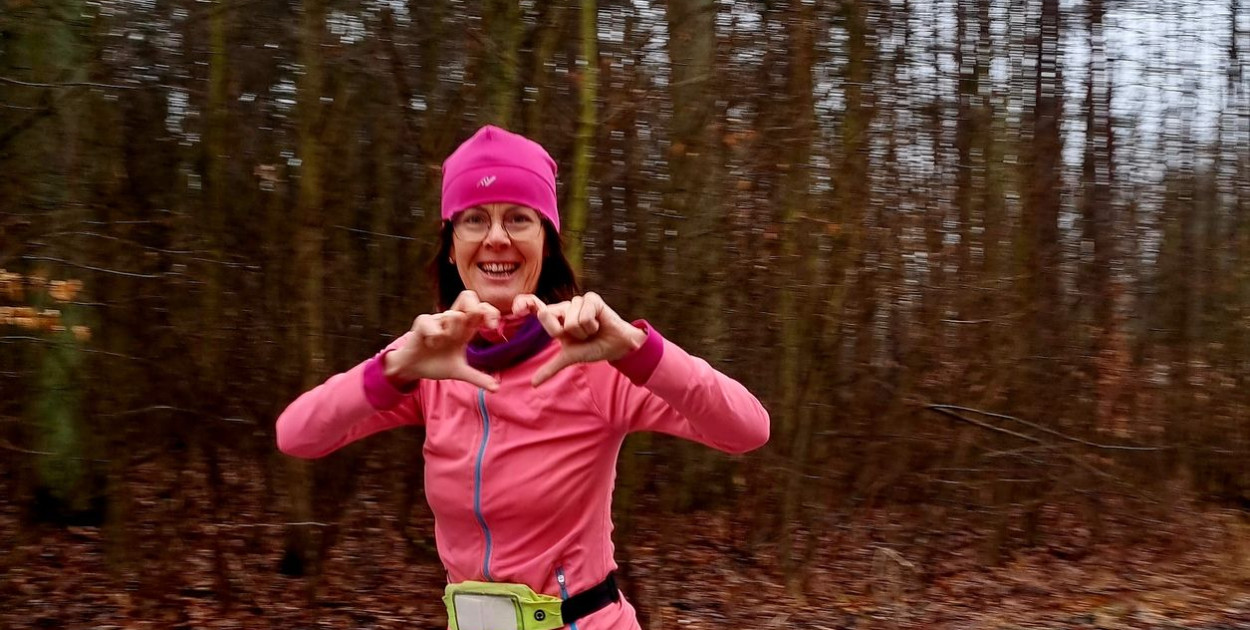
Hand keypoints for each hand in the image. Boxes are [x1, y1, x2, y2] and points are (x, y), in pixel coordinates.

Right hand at [385, 291, 500, 390]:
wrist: (413, 368)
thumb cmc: (436, 364)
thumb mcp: (459, 372)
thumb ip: (477, 377)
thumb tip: (496, 388)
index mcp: (465, 329)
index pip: (481, 309)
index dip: (490, 313)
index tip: (493, 327)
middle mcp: (453, 321)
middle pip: (468, 296)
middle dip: (475, 308)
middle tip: (475, 327)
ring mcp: (438, 320)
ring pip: (454, 315)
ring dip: (452, 332)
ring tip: (443, 344)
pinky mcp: (423, 322)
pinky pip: (433, 323)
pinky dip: (435, 336)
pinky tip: (431, 344)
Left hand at [512, 292, 646, 386]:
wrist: (616, 347)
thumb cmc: (592, 348)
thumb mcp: (569, 357)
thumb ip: (551, 368)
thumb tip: (534, 384)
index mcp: (555, 318)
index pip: (536, 309)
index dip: (524, 303)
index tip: (516, 309)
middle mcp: (564, 307)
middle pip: (547, 316)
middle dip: (566, 333)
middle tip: (580, 335)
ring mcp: (577, 301)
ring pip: (570, 321)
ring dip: (584, 331)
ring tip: (592, 330)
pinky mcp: (591, 298)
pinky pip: (584, 315)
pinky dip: (593, 325)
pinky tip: (599, 323)